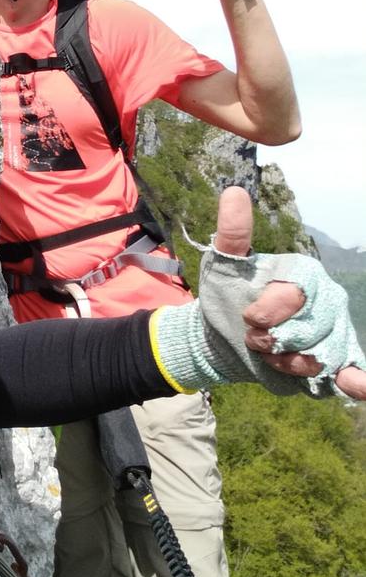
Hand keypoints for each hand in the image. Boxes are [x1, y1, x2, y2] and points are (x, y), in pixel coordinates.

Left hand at [214, 188, 365, 399]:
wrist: (224, 338)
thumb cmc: (227, 297)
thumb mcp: (224, 265)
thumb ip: (233, 232)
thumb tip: (234, 192)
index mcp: (304, 274)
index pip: (296, 293)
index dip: (270, 310)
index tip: (249, 319)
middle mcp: (327, 300)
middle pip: (310, 328)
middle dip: (275, 341)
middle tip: (254, 341)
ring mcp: (335, 331)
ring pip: (322, 356)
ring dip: (290, 364)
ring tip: (270, 357)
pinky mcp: (336, 362)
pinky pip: (354, 372)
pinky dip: (358, 381)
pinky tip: (355, 385)